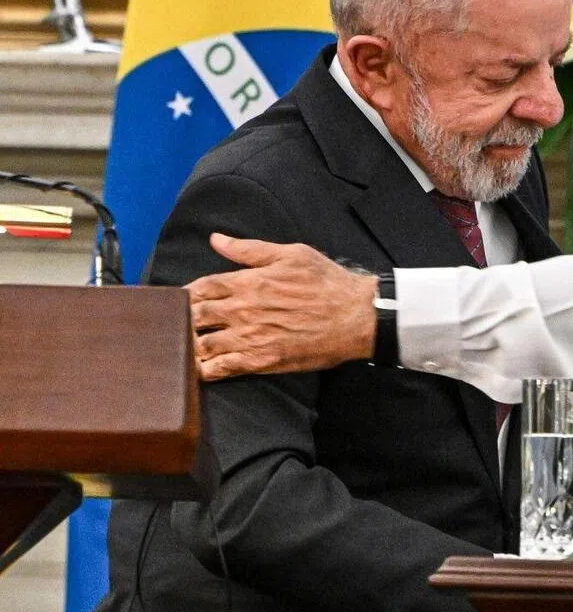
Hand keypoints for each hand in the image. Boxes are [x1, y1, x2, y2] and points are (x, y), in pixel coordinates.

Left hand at [188, 234, 377, 381]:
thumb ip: (250, 249)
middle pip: (195, 316)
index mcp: (249, 282)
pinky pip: (221, 370)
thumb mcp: (292, 254)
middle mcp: (243, 310)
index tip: (182, 298)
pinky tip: (200, 369)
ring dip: (188, 346)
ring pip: (202, 345)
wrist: (355, 316)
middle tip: (178, 324)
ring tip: (184, 347)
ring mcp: (250, 338)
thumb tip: (217, 240)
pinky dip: (204, 370)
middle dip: (182, 320)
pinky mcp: (261, 362)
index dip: (186, 293)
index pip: (202, 287)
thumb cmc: (327, 282)